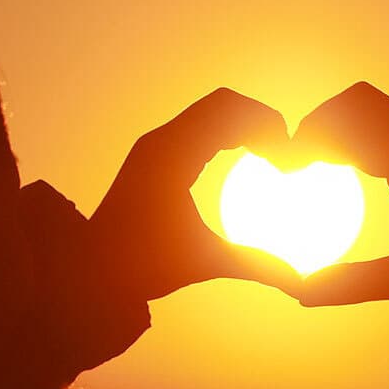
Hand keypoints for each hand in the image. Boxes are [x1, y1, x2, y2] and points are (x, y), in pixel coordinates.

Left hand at [86, 88, 302, 301]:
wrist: (88, 272)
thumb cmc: (140, 266)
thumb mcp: (204, 262)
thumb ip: (256, 266)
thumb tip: (301, 283)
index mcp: (172, 154)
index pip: (229, 111)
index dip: (267, 124)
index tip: (288, 157)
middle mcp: (160, 141)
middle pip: (222, 105)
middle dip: (259, 121)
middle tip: (283, 155)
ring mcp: (153, 148)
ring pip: (207, 116)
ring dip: (241, 127)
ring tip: (268, 157)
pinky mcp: (150, 160)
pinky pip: (194, 132)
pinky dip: (222, 139)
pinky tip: (238, 166)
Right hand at [291, 83, 388, 314]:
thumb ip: (353, 284)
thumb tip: (299, 294)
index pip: (353, 114)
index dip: (311, 131)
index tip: (285, 164)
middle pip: (360, 104)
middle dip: (320, 124)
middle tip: (292, 165)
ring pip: (376, 117)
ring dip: (340, 134)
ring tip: (310, 172)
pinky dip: (362, 147)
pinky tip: (346, 181)